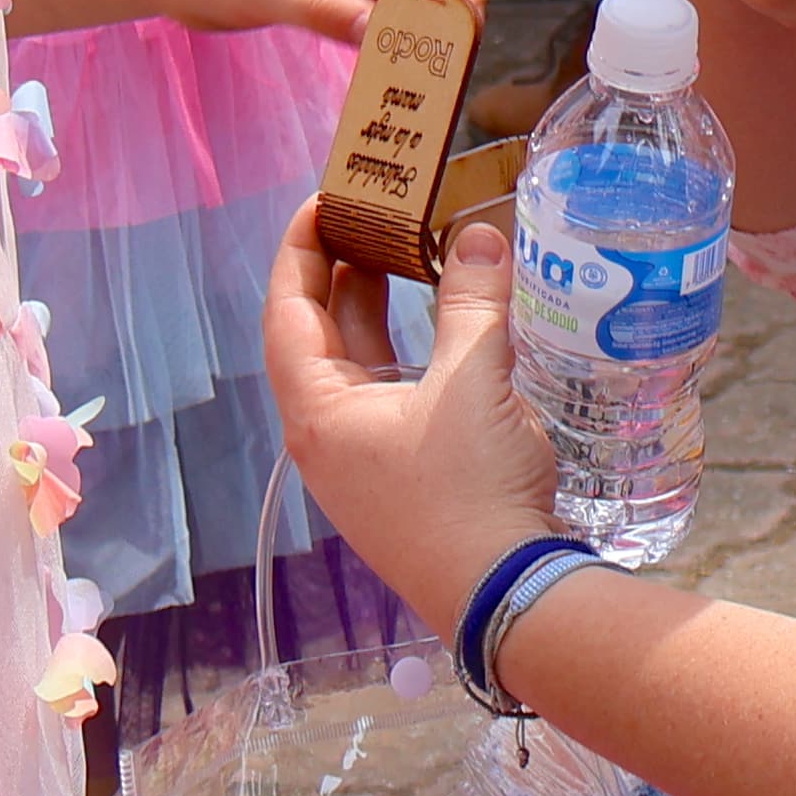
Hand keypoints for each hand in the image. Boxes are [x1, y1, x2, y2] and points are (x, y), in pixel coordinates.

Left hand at [265, 208, 560, 635]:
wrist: (508, 595)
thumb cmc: (469, 488)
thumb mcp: (473, 382)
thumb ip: (472, 302)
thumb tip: (478, 237)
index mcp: (319, 413)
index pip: (286, 313)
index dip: (299, 251)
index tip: (322, 201)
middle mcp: (328, 440)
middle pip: (317, 339)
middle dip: (339, 274)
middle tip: (368, 217)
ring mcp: (364, 467)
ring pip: (357, 370)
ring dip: (375, 313)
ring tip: (403, 258)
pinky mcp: (402, 483)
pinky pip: (390, 398)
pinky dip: (407, 353)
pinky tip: (443, 332)